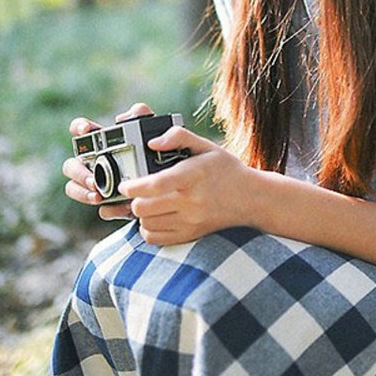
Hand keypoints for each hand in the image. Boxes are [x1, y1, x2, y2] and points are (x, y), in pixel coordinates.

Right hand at [62, 102, 153, 220]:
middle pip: (71, 164)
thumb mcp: (157, 129)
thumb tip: (120, 118)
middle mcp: (96, 162)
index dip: (78, 128)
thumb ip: (141, 115)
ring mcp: (101, 184)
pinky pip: (101, 209)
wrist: (178, 183)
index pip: (82, 130)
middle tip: (92, 180)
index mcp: (105, 141)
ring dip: (82, 192)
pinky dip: (108, 209)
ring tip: (98, 196)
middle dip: (78, 172)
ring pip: (75, 188)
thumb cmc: (163, 149)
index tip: (85, 131)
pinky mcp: (113, 204)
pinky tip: (120, 207)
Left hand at [118, 124, 254, 245]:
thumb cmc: (226, 169)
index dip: (134, 186)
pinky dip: (148, 228)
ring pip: (146, 223)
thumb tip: (151, 143)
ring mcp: (190, 221)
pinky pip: (155, 238)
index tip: (125, 184)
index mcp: (193, 176)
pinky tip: (155, 216)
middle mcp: (191, 202)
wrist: (250, 198)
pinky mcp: (189, 235)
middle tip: (136, 191)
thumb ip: (178, 137)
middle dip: (133, 199)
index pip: (156, 185)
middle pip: (144, 207)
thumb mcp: (206, 145)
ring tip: (147, 202)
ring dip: (141, 213)